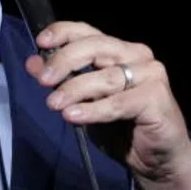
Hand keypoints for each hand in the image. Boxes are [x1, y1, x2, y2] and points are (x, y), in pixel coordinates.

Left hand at [25, 21, 190, 189]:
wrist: (158, 158)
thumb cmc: (122, 125)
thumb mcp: (83, 101)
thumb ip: (60, 80)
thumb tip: (32, 63)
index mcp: (117, 49)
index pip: (87, 31)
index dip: (62, 32)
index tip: (40, 42)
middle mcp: (136, 54)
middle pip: (94, 48)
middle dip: (64, 61)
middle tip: (43, 81)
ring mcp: (150, 74)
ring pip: (105, 77)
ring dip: (75, 90)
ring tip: (54, 104)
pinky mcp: (157, 97)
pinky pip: (118, 102)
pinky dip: (93, 110)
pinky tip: (74, 116)